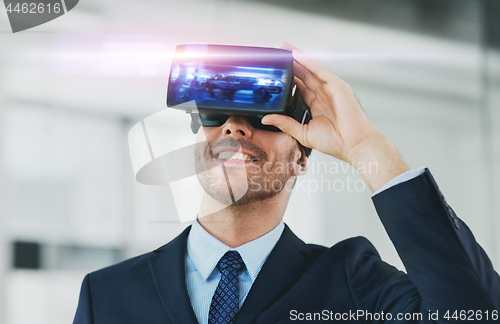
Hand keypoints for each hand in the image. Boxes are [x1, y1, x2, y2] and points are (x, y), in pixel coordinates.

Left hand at [262, 42, 408, 191]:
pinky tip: (298, 55)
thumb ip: (286, 124)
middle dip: (291, 64)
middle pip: (304, 75)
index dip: (288, 78)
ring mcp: (330, 89)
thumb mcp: (303, 133)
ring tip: (285, 49)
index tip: (275, 72)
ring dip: (298, 58)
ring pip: (311, 70)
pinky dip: (310, 62)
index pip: (299, 87)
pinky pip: (321, 71)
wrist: (353, 145)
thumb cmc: (335, 142)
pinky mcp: (337, 86)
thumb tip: (267, 119)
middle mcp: (323, 95)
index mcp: (316, 105)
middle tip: (277, 54)